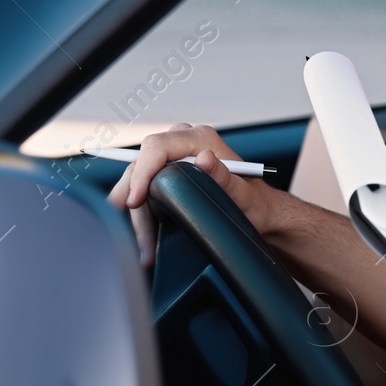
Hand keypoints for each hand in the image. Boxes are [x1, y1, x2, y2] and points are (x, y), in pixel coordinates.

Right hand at [104, 122, 274, 266]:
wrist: (258, 212)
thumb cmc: (254, 203)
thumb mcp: (243, 194)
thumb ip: (224, 177)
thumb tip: (204, 158)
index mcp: (201, 138)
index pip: (157, 146)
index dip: (142, 173)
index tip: (135, 201)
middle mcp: (184, 141)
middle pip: (142, 163)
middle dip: (131, 196)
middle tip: (127, 226)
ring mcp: (174, 156)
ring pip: (139, 178)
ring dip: (135, 211)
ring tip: (142, 246)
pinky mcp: (168, 172)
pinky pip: (145, 186)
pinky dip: (140, 211)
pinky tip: (143, 236)